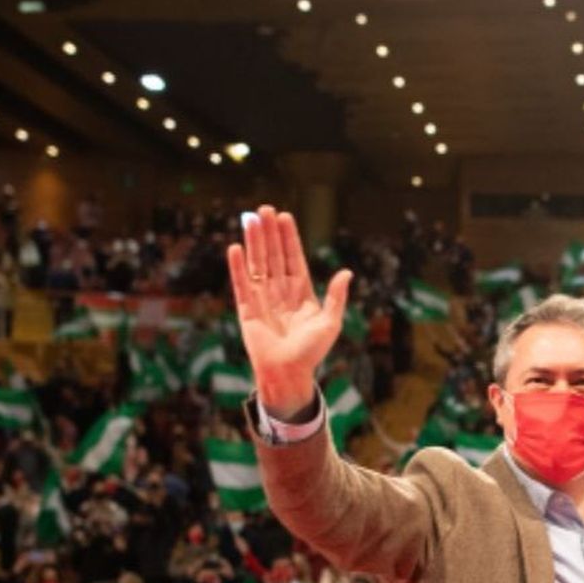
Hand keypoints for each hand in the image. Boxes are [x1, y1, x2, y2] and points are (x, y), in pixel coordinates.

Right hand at [228, 206, 353, 418]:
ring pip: (257, 264)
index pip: (293, 259)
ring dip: (254, 242)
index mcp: (302, 294)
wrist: (288, 373)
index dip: (289, 239)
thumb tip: (347, 272)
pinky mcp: (246, 309)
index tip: (285, 217)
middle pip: (273, 256)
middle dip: (269, 233)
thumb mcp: (330, 323)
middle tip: (265, 209)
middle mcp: (281, 293)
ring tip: (250, 219)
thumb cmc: (311, 352)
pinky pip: (241, 284)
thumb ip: (336, 297)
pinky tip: (236, 248)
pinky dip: (238, 267)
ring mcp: (262, 299)